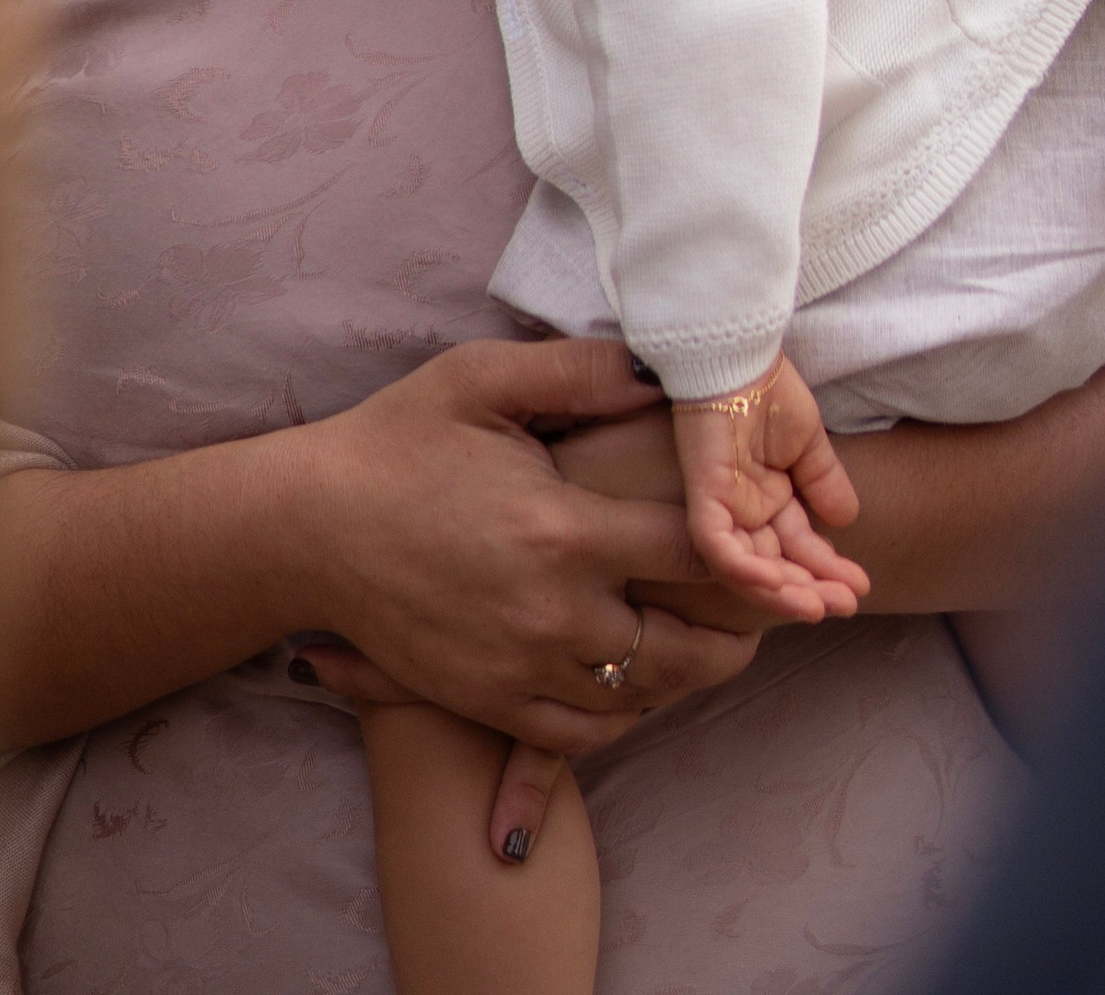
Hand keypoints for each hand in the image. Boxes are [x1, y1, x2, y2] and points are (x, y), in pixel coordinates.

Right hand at [288, 337, 760, 761]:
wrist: (311, 528)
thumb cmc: (398, 440)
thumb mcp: (482, 380)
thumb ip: (580, 373)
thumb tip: (663, 371)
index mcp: (564, 531)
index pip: (693, 549)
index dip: (753, 552)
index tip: (794, 554)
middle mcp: (554, 614)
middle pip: (683, 647)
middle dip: (738, 633)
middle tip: (772, 611)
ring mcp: (521, 669)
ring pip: (640, 696)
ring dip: (688, 674)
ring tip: (718, 644)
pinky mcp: (490, 703)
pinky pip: (583, 732)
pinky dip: (625, 714)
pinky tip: (640, 682)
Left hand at [669, 358, 869, 622]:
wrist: (739, 355)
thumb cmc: (769, 390)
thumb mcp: (808, 442)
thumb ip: (824, 481)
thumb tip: (847, 521)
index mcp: (768, 498)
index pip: (797, 547)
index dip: (826, 570)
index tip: (859, 587)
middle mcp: (743, 510)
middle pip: (775, 566)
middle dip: (811, 590)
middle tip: (846, 605)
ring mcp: (721, 506)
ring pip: (747, 568)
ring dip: (782, 591)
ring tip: (819, 606)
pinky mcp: (702, 497)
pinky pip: (716, 547)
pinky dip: (743, 569)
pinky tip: (775, 583)